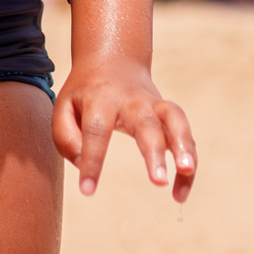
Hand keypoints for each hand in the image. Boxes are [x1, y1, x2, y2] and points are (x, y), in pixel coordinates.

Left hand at [53, 54, 196, 202]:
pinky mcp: (169, 114)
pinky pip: (186, 136)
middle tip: (157, 181)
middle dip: (153, 152)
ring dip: (184, 145)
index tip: (87, 190)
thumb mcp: (64, 106)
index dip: (92, 161)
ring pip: (175, 120)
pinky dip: (189, 162)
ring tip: (186, 171)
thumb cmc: (84, 93)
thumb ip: (65, 136)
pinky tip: (180, 193)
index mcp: (100, 98)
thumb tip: (83, 165)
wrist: (112, 60)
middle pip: (145, 123)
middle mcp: (131, 100)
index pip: (96, 130)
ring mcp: (154, 105)